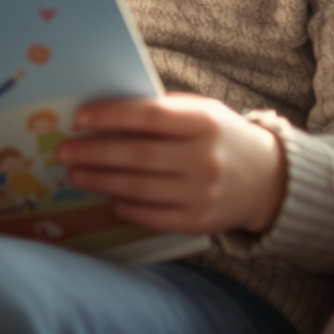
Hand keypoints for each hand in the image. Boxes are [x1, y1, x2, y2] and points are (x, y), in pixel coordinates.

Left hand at [62, 95, 284, 235]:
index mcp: (205, 122)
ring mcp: (202, 193)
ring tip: (75, 173)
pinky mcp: (198, 222)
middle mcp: (204, 158)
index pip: (150, 116)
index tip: (79, 118)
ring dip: (100, 181)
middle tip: (64, 151)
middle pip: (138, 156)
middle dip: (94, 153)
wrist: (269, 181)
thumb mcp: (203, 113)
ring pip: (139, 188)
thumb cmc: (221, 138)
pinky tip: (108, 198)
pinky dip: (126, 207)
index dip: (111, 116)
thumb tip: (104, 114)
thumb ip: (163, 111)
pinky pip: (152, 216)